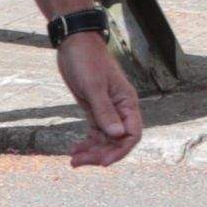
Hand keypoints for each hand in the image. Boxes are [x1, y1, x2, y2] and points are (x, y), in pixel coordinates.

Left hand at [56, 30, 144, 167]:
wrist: (74, 44)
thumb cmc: (87, 60)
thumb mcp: (94, 86)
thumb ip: (105, 111)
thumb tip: (117, 136)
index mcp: (127, 103)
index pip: (132, 134)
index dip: (120, 151)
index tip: (103, 162)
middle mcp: (121, 110)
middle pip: (117, 141)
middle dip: (100, 154)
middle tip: (79, 162)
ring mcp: (108, 111)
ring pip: (105, 140)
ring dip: (91, 152)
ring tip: (73, 160)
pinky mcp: (94, 109)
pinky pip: (95, 132)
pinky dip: (87, 143)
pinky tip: (74, 149)